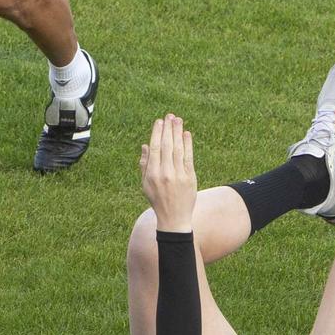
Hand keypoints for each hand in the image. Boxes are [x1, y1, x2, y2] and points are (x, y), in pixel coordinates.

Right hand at [139, 114, 197, 231]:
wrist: (174, 218)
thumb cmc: (157, 200)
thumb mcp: (145, 184)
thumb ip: (145, 164)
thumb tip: (145, 145)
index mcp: (152, 174)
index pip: (154, 149)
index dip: (156, 133)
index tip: (159, 121)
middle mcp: (165, 174)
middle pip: (166, 146)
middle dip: (168, 129)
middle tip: (170, 116)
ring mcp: (178, 176)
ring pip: (178, 149)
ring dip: (178, 132)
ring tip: (178, 120)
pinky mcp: (190, 178)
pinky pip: (189, 157)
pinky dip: (188, 144)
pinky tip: (187, 134)